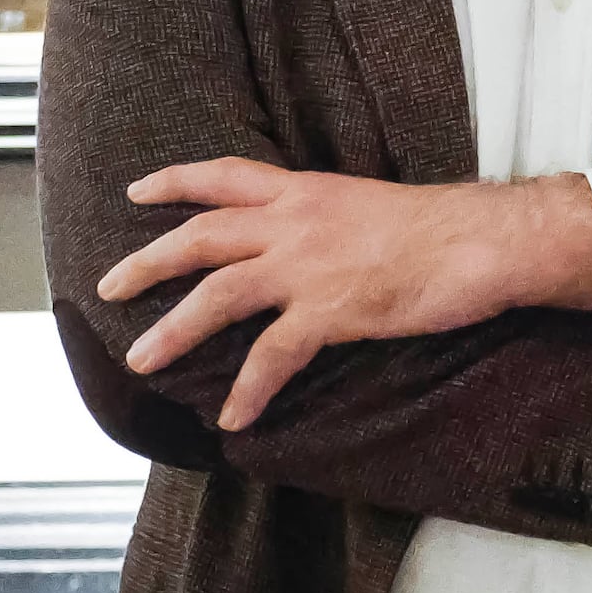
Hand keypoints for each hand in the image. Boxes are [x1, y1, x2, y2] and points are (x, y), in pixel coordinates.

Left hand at [102, 164, 591, 429]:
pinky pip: (273, 354)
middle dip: (147, 262)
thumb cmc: (444, 227)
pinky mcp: (330, 310)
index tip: (136, 190)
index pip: (224, 175)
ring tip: (142, 360)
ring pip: (218, 293)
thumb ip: (330, 221)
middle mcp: (295, 221)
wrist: (484, 241)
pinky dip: (249, 389)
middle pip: (200, 235)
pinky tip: (235, 417)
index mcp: (306, 191)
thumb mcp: (370, 206)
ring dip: (173, 330)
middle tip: (107, 286)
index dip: (174, 181)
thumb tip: (317, 244)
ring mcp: (308, 265)